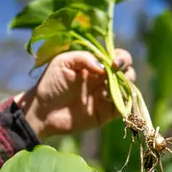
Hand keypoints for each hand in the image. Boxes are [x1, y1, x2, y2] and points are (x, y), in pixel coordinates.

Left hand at [14, 49, 134, 139]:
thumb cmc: (51, 84)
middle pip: (128, 72)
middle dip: (125, 70)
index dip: (121, 58)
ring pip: (129, 89)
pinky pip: (123, 107)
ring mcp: (107, 96)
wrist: (42, 110)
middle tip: (113, 72)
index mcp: (97, 65)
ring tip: (105, 87)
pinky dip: (120, 101)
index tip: (114, 62)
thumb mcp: (63, 62)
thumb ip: (84, 58)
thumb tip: (104, 66)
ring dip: (123, 85)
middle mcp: (105, 79)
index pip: (118, 58)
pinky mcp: (106, 113)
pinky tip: (104, 98)